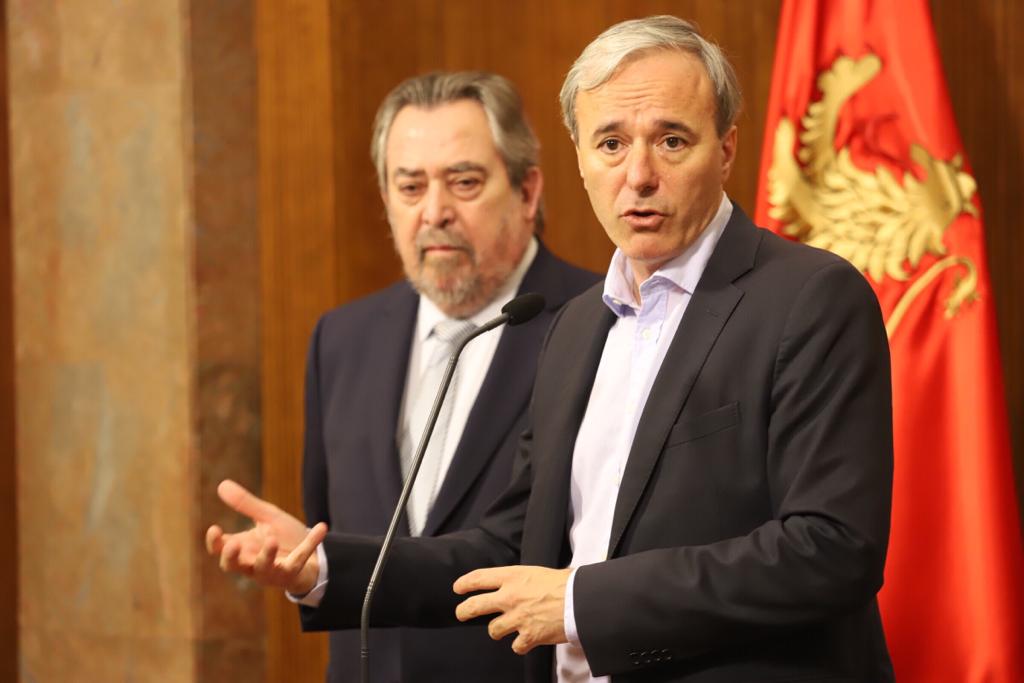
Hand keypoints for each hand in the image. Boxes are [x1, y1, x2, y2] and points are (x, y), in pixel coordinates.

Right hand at [205, 479, 326, 594]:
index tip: (215, 529)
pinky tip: (322, 527)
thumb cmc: (283, 538)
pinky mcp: (292, 573)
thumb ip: (246, 505)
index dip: (215, 543)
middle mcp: (252, 563)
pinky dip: (311, 543)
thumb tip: (222, 484)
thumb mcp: (267, 518)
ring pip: (263, 569)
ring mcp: (272, 571)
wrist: (312, 557)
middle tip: (233, 543)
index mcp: (243, 549)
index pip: (220, 550)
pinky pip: (300, 559)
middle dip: (231, 557)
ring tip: (272, 539)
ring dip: (267, 555)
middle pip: (233, 566)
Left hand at [453, 565, 571, 654]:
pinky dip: (520, 645)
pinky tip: (526, 641)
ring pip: (493, 629)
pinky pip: (515, 646)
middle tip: (461, 613)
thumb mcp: (538, 572)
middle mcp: (510, 597)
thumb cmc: (565, 583)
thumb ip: (523, 580)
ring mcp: (517, 618)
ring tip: (503, 629)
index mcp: (513, 576)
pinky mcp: (527, 636)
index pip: (480, 578)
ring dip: (498, 630)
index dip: (465, 583)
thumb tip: (521, 584)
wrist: (580, 601)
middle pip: (475, 605)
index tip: (458, 587)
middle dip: (464, 611)